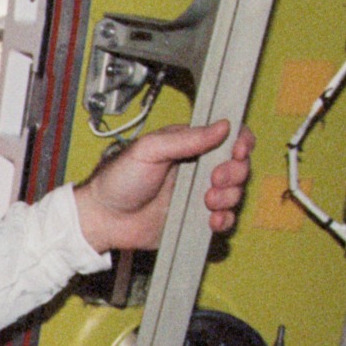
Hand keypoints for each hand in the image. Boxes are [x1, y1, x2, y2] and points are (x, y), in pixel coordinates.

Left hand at [72, 119, 251, 253]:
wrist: (104, 218)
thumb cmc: (118, 180)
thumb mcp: (149, 150)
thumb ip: (186, 138)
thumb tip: (222, 126)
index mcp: (190, 145)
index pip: (229, 137)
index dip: (241, 142)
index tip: (237, 151)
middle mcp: (198, 168)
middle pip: (238, 166)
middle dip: (234, 173)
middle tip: (213, 180)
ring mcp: (199, 194)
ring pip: (234, 193)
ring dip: (229, 197)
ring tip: (207, 200)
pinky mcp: (196, 219)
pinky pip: (224, 220)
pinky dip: (224, 220)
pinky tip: (211, 220)